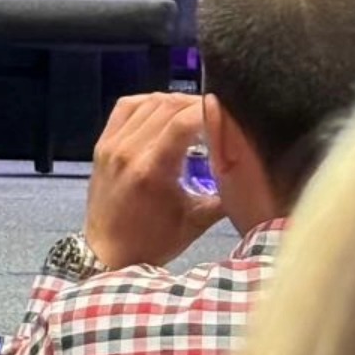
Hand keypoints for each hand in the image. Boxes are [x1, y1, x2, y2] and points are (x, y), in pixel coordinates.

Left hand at [82, 93, 223, 269]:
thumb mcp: (197, 220)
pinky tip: (165, 110)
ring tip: (196, 112)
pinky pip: (125, 108)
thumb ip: (225, 193)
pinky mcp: (102, 143)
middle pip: (166, 106)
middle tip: (218, 113)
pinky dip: (148, 102)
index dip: (209, 110)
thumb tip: (253, 169)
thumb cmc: (155, 241)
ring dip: (174, 101)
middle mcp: (128, 150)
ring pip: (147, 102)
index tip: (229, 112)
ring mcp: (111, 144)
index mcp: (151, 169)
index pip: (183, 121)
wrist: (107, 252)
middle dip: (196, 104)